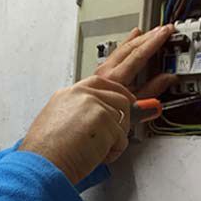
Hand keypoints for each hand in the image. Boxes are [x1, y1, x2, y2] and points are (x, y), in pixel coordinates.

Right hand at [19, 25, 176, 183]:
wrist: (37, 167)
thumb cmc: (50, 156)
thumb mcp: (75, 131)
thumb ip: (106, 119)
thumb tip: (141, 111)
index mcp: (73, 94)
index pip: (105, 69)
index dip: (125, 53)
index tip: (137, 38)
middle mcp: (81, 92)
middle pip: (122, 64)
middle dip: (146, 47)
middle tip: (163, 33)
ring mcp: (92, 101)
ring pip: (126, 112)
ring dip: (114, 137)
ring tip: (95, 149)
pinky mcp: (102, 115)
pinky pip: (122, 136)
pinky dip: (111, 151)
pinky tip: (95, 154)